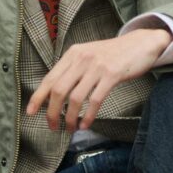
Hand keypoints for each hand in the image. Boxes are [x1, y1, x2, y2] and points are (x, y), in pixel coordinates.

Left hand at [27, 28, 172, 131]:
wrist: (141, 43)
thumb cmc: (113, 54)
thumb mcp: (89, 55)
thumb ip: (73, 69)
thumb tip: (55, 93)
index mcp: (73, 54)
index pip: (49, 78)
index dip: (38, 97)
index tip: (30, 113)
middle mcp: (82, 58)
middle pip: (59, 90)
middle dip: (52, 112)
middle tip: (53, 126)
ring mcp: (97, 66)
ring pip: (75, 98)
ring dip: (70, 117)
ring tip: (71, 128)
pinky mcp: (112, 75)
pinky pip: (95, 100)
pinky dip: (88, 116)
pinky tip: (86, 124)